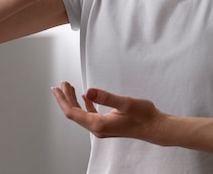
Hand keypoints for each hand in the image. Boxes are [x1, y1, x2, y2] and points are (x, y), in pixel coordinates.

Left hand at [51, 81, 167, 142]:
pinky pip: (91, 115)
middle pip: (75, 113)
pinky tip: (85, 97)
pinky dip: (85, 104)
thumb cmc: (143, 116)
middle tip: (61, 84)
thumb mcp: (125, 103)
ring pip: (82, 113)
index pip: (73, 113)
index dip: (63, 100)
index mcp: (98, 124)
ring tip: (69, 87)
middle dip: (66, 98)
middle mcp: (97, 129)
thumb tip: (88, 91)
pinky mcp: (107, 125)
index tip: (57, 88)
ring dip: (74, 100)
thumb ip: (106, 97)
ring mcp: (102, 128)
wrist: (155, 127)